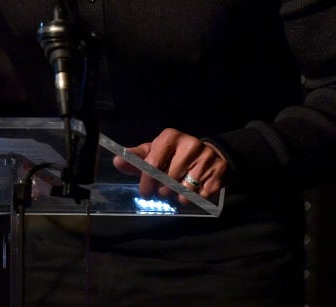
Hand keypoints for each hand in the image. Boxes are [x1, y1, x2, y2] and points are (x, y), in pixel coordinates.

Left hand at [113, 127, 228, 201]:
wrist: (212, 154)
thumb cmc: (176, 154)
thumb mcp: (156, 151)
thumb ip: (137, 158)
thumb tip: (117, 161)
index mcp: (170, 136)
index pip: (153, 164)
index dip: (146, 182)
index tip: (145, 192)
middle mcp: (190, 144)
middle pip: (168, 180)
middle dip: (163, 191)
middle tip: (164, 191)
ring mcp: (206, 159)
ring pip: (184, 191)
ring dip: (178, 197)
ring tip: (178, 190)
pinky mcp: (218, 173)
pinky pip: (200, 196)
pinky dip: (193, 199)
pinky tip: (193, 190)